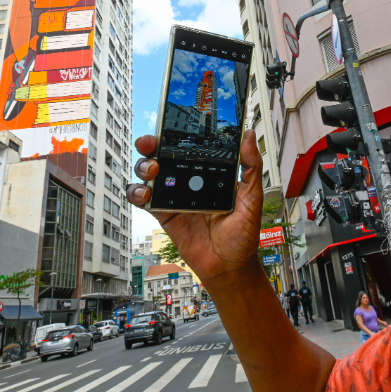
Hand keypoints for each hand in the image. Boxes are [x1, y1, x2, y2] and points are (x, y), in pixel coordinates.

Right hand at [126, 131, 263, 285]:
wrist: (230, 266)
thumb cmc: (243, 233)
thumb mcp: (253, 197)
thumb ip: (251, 167)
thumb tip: (249, 136)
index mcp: (209, 172)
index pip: (190, 147)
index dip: (177, 135)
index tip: (170, 125)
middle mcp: (190, 181)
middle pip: (164, 156)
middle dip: (152, 145)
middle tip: (151, 144)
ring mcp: (175, 197)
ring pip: (150, 174)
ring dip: (144, 167)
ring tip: (153, 170)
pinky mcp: (165, 215)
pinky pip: (145, 200)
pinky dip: (137, 193)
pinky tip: (144, 193)